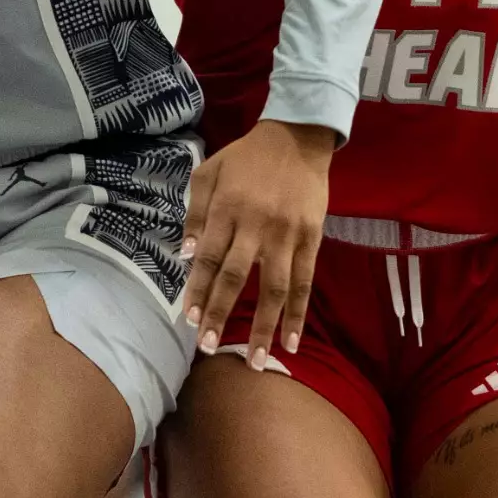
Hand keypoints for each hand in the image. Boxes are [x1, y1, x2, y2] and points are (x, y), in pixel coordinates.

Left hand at [180, 119, 334, 368]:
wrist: (296, 138)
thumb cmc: (245, 157)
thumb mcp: (208, 172)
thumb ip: (196, 212)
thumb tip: (186, 254)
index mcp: (228, 208)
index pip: (209, 257)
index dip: (198, 289)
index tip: (188, 318)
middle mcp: (256, 224)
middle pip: (236, 277)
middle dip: (220, 313)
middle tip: (208, 347)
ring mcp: (287, 234)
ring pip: (274, 288)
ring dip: (262, 326)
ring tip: (253, 359)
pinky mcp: (312, 239)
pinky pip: (305, 283)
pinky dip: (298, 314)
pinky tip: (292, 341)